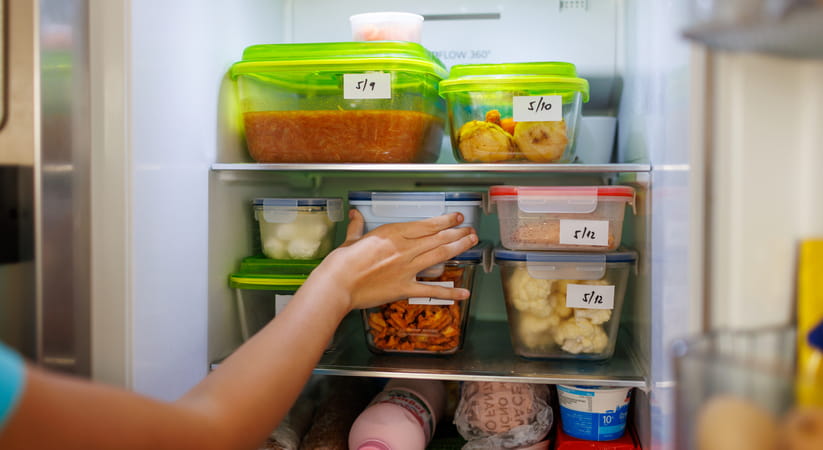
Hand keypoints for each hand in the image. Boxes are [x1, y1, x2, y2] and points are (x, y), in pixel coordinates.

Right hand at [310, 209, 477, 310]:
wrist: (338, 283)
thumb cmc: (342, 261)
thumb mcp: (351, 240)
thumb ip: (357, 227)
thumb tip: (355, 214)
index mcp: (392, 233)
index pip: (426, 225)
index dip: (445, 221)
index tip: (457, 218)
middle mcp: (404, 248)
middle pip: (437, 238)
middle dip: (457, 233)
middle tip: (471, 231)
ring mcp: (406, 268)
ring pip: (438, 255)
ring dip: (458, 248)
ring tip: (472, 244)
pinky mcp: (404, 288)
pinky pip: (430, 290)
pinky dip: (449, 292)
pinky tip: (463, 293)